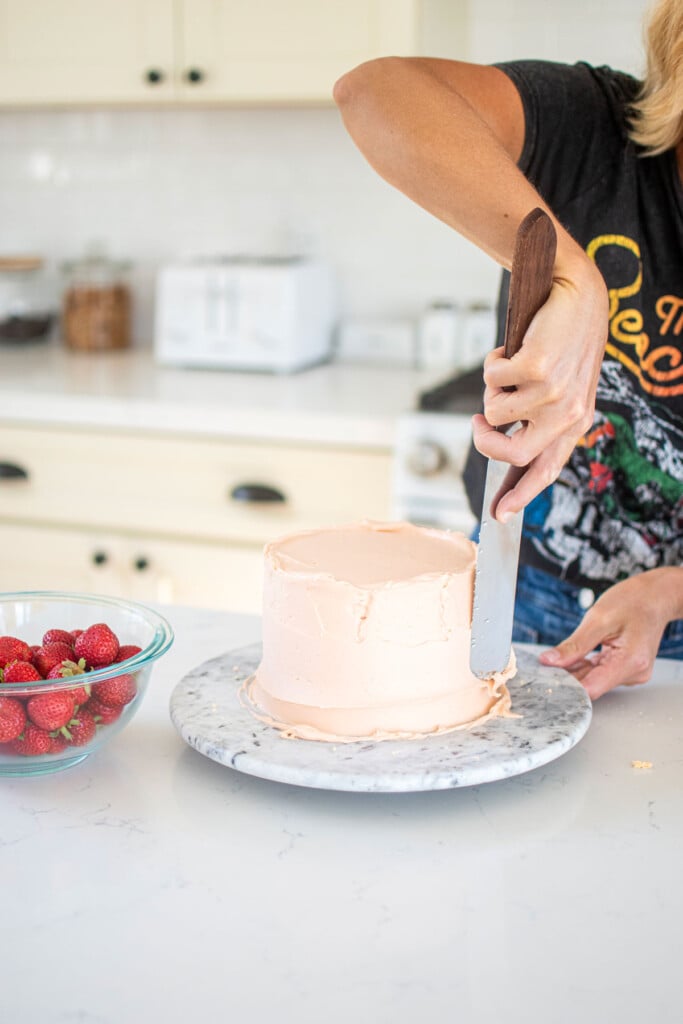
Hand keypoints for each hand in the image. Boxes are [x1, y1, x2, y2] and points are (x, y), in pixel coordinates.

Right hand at [471, 257, 608, 521]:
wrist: (576, 294)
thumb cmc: (565, 341)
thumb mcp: (563, 387)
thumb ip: (542, 419)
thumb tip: (503, 444)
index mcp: (576, 424)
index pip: (545, 470)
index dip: (520, 495)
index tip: (499, 514)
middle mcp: (567, 413)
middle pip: (514, 453)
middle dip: (485, 442)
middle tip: (479, 423)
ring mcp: (553, 392)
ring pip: (495, 411)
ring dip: (492, 390)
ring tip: (510, 366)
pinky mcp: (536, 368)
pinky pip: (492, 380)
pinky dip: (493, 362)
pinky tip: (511, 348)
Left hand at [538, 569, 682, 698]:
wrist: (655, 596)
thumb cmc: (633, 601)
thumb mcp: (598, 618)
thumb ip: (574, 645)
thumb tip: (550, 661)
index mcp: (630, 662)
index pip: (591, 689)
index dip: (566, 685)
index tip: (546, 677)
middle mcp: (633, 673)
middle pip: (591, 685)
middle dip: (566, 676)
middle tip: (545, 665)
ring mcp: (631, 672)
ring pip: (593, 679)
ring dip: (574, 670)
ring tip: (558, 657)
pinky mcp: (625, 668)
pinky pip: (599, 672)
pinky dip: (584, 665)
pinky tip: (572, 657)